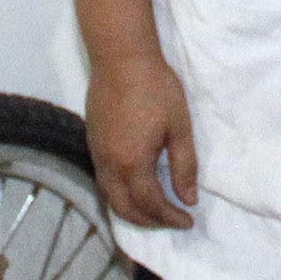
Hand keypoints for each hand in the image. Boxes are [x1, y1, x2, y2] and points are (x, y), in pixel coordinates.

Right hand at [86, 51, 197, 229]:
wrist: (121, 57)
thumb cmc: (155, 88)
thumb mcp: (179, 127)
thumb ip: (184, 167)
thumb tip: (188, 199)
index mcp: (133, 163)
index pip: (151, 204)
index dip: (170, 218)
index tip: (187, 221)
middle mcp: (110, 165)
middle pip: (125, 208)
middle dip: (149, 222)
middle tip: (171, 221)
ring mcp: (97, 154)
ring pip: (110, 197)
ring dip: (131, 211)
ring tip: (154, 212)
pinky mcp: (92, 142)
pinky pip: (103, 181)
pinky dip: (118, 195)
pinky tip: (133, 189)